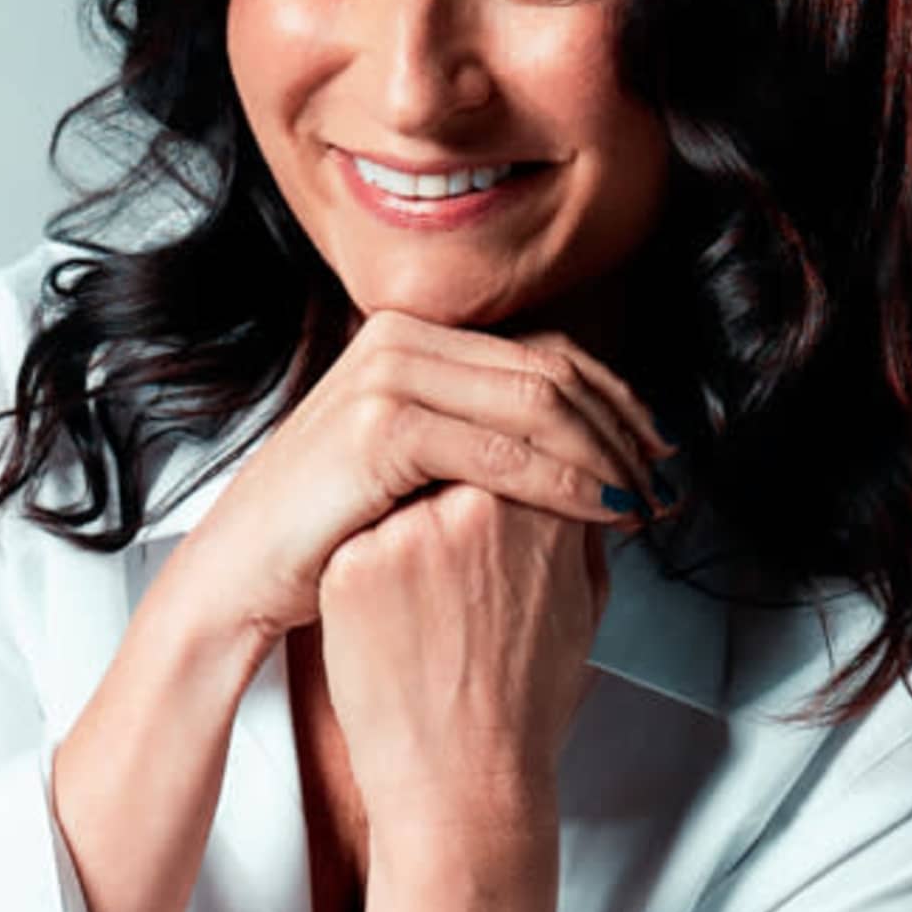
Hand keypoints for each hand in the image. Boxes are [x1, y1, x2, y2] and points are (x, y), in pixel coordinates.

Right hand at [141, 303, 671, 670]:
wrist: (242, 574)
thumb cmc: (330, 536)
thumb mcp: (414, 471)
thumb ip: (480, 440)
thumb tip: (581, 447)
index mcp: (416, 337)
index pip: (546, 354)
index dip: (617, 403)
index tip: (662, 456)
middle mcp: (403, 337)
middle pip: (552, 370)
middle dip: (624, 430)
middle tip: (669, 484)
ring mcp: (389, 373)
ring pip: (538, 402)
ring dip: (606, 455)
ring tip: (645, 505)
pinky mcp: (379, 425)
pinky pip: (500, 453)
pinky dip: (562, 483)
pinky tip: (599, 514)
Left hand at [313, 480, 609, 858]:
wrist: (464, 784)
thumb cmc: (523, 707)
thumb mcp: (584, 605)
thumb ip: (578, 527)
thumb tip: (578, 481)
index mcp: (545, 507)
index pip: (520, 441)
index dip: (507, 466)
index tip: (498, 504)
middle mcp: (480, 504)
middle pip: (458, 454)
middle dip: (457, 490)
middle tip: (458, 564)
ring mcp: (411, 530)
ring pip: (402, 491)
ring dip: (411, 526)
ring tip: (431, 606)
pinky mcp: (353, 563)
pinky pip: (357, 536)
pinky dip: (371, 571)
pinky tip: (394, 625)